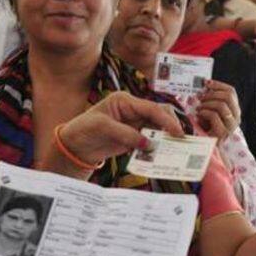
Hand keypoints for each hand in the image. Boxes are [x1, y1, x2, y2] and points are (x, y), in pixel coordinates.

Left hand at [60, 92, 184, 165]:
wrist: (74, 146)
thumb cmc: (83, 129)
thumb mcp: (102, 128)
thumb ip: (126, 135)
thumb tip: (148, 144)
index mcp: (125, 101)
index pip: (151, 108)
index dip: (166, 120)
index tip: (177, 132)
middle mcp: (133, 110)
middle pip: (159, 115)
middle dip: (170, 127)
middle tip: (181, 141)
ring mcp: (135, 124)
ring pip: (158, 129)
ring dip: (165, 138)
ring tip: (176, 149)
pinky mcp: (135, 137)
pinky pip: (151, 141)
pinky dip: (157, 147)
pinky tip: (163, 155)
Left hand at [196, 80, 240, 140]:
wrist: (209, 148)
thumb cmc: (208, 128)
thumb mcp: (212, 110)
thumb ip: (212, 99)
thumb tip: (205, 85)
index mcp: (234, 109)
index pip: (231, 91)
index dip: (218, 84)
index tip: (206, 83)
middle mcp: (236, 117)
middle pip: (227, 96)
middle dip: (212, 94)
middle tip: (201, 97)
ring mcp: (230, 125)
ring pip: (221, 105)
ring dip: (207, 104)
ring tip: (199, 107)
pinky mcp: (223, 132)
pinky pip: (214, 115)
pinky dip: (204, 112)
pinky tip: (199, 115)